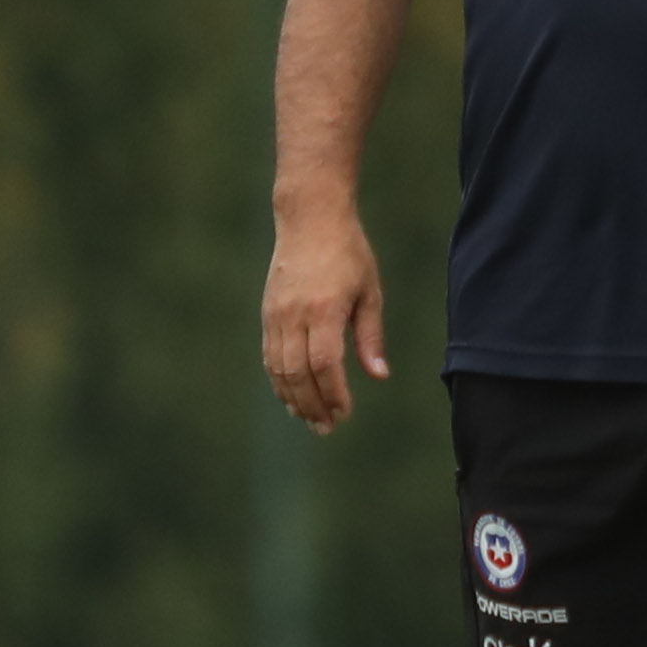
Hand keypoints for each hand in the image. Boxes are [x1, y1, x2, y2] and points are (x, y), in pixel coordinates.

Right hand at [263, 208, 388, 430]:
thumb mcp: (369, 291)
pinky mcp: (267, 314)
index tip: (345, 413)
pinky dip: (280, 381)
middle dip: (313, 406)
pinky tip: (293, 397)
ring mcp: (276, 315)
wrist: (309, 219)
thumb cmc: (348, 253)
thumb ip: (371, 336)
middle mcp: (295, 314)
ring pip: (279, 369)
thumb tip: (379, 376)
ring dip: (294, 399)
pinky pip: (270, 357)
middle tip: (327, 428)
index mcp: (324, 309)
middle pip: (298, 373)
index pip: (324, 364)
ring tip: (311, 420)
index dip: (333, 394)